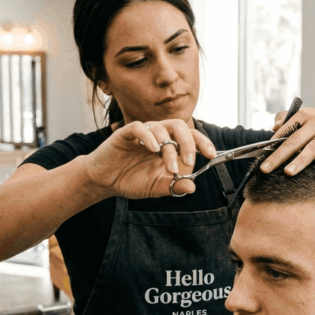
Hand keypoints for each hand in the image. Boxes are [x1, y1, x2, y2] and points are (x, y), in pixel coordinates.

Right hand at [83, 120, 216, 199]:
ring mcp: (142, 133)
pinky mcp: (125, 134)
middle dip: (188, 143)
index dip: (202, 142)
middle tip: (189, 161)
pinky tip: (153, 150)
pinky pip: (140, 128)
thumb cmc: (130, 180)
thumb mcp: (155, 187)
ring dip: (169, 148)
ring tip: (169, 167)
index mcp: (168, 146)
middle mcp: (158, 136)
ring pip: (161, 127)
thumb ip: (173, 186)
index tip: (211, 155)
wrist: (104, 182)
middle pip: (179, 126)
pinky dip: (149, 137)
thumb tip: (192, 187)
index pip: (190, 136)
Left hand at [260, 108, 314, 174]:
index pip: (284, 131)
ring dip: (301, 159)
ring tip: (288, 172)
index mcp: (304, 116)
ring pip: (314, 146)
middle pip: (294, 141)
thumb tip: (273, 126)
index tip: (260, 157)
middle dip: (279, 155)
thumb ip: (289, 119)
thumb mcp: (308, 117)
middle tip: (265, 169)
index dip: (271, 145)